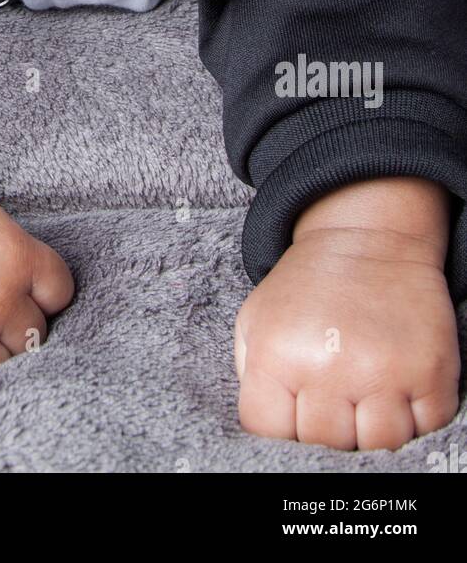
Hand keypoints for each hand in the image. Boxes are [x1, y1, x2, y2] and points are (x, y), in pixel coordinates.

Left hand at [234, 225, 460, 449]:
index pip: (268, 431)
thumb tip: (269, 430)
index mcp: (278, 353)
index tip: (293, 413)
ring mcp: (385, 371)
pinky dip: (414, 420)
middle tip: (333, 402)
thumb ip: (252, 378)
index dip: (280, 429)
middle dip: (327, 431)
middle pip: (325, 445)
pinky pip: (425, 428)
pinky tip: (396, 391)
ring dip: (371, 431)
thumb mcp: (257, 319)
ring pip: (378, 446)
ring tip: (364, 398)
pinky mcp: (431, 370)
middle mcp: (330, 367)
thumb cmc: (307, 285)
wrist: (367, 237)